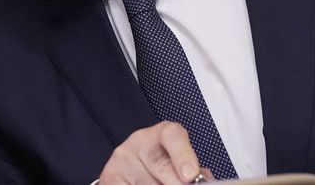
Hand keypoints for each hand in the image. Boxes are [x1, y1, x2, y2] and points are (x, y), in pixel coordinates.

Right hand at [98, 121, 213, 183]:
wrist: (133, 171)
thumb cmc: (162, 169)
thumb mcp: (179, 164)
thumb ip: (191, 170)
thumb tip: (204, 181)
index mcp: (161, 134)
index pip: (172, 135)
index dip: (183, 155)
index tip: (191, 176)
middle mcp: (139, 142)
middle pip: (161, 166)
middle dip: (176, 184)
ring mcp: (122, 159)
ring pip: (147, 184)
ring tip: (161, 184)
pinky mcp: (110, 175)